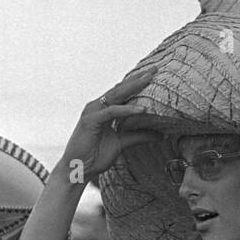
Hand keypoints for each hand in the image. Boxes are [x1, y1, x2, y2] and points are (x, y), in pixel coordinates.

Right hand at [58, 66, 159, 181]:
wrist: (78, 170)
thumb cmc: (95, 156)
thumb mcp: (123, 144)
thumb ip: (139, 136)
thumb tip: (161, 135)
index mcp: (104, 110)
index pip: (123, 92)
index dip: (138, 83)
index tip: (155, 74)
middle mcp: (98, 107)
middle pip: (121, 89)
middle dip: (139, 79)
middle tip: (155, 69)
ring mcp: (93, 112)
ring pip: (116, 95)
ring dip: (134, 86)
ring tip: (150, 79)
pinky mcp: (90, 120)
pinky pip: (112, 112)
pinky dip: (127, 110)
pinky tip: (142, 109)